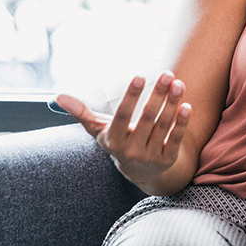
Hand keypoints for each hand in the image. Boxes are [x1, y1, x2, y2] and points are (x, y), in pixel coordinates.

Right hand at [55, 72, 191, 187]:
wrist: (140, 172)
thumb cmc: (118, 142)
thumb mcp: (100, 130)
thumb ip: (82, 113)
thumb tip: (58, 96)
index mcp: (114, 140)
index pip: (123, 116)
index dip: (131, 96)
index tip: (139, 76)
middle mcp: (131, 150)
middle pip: (147, 118)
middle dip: (158, 95)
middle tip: (167, 73)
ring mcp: (150, 156)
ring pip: (163, 126)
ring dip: (172, 103)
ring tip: (178, 83)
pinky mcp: (167, 159)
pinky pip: (176, 139)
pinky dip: (182, 122)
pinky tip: (187, 105)